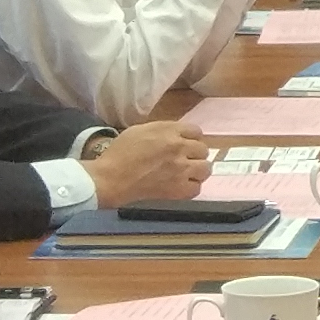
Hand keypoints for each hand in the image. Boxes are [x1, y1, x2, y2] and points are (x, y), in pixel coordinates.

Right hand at [85, 120, 213, 203]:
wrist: (112, 178)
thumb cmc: (120, 152)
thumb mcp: (140, 130)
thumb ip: (162, 130)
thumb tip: (175, 135)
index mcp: (169, 131)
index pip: (196, 131)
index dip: (191, 138)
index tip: (185, 144)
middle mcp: (179, 148)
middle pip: (203, 149)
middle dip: (195, 154)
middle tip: (184, 159)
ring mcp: (181, 169)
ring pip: (206, 168)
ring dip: (198, 170)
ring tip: (187, 173)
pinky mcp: (178, 189)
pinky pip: (197, 188)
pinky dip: (191, 187)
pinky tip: (182, 185)